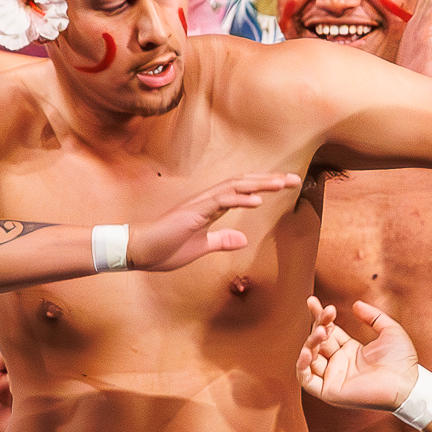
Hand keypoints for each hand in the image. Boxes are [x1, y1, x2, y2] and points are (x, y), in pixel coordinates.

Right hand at [128, 173, 303, 271]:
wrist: (137, 252)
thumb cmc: (164, 249)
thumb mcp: (201, 247)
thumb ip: (221, 241)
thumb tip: (243, 238)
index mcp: (210, 208)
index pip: (242, 192)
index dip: (264, 187)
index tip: (287, 186)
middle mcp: (206, 201)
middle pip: (242, 184)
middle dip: (269, 181)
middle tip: (294, 179)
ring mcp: (198, 205)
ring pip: (233, 187)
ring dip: (259, 185)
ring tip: (282, 183)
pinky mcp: (191, 214)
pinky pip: (219, 202)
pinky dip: (239, 199)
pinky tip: (257, 200)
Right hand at [297, 297, 424, 410]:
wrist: (407, 384)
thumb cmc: (403, 362)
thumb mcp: (390, 331)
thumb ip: (374, 317)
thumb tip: (356, 305)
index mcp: (351, 351)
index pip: (328, 331)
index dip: (319, 317)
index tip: (312, 301)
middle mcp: (340, 363)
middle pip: (318, 341)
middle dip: (318, 326)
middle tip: (326, 316)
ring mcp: (334, 377)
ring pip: (310, 358)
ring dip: (311, 343)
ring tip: (322, 332)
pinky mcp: (330, 391)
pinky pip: (306, 380)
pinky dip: (302, 366)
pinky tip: (306, 352)